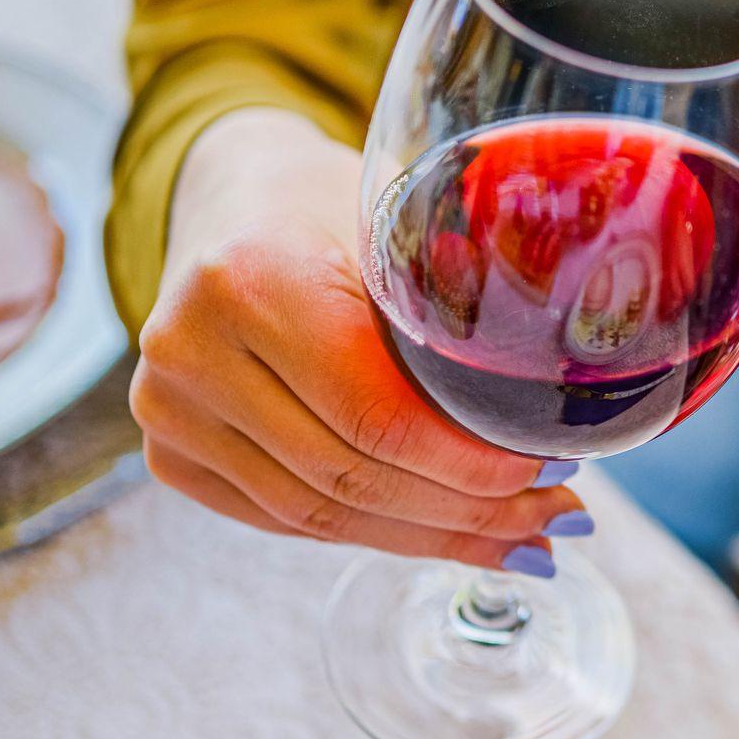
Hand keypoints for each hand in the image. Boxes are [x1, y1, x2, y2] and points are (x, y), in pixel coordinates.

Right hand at [131, 108, 585, 570]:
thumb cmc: (334, 206)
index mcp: (251, 277)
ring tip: (522, 541)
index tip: (556, 466)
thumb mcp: (402, 222)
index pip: (377, 412)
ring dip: (432, 537)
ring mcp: (168, 410)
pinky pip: (286, 519)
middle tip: (555, 517)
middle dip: (469, 511)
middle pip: (351, 476)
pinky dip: (375, 533)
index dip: (473, 462)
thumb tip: (571, 403)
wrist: (233, 197)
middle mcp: (189, 350)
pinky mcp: (170, 453)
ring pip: (319, 514)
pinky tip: (448, 536)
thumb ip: (461, 304)